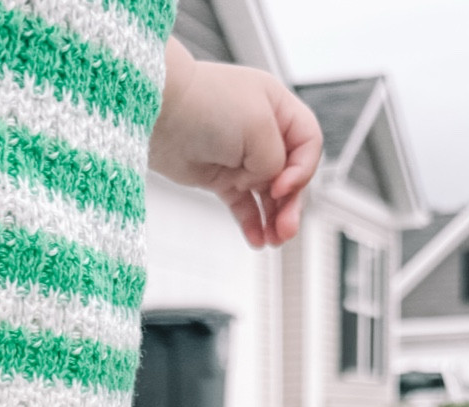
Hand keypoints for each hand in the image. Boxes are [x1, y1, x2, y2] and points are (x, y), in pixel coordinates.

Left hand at [148, 39, 322, 248]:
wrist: (159, 112)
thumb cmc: (206, 104)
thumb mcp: (258, 127)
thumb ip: (275, 159)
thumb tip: (268, 181)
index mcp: (278, 109)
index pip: (308, 144)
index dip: (302, 170)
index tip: (281, 185)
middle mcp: (262, 132)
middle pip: (290, 175)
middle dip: (291, 204)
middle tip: (286, 229)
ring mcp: (240, 156)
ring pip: (268, 195)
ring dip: (274, 219)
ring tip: (274, 241)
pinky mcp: (219, 176)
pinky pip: (243, 205)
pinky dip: (252, 223)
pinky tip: (257, 240)